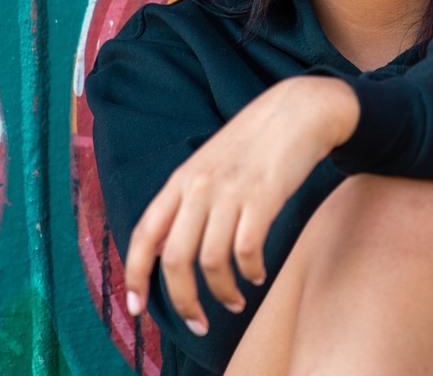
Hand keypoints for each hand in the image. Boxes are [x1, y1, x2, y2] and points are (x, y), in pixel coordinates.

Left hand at [121, 75, 358, 334]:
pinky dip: (250, 272)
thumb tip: (168, 249)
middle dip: (183, 301)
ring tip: (233, 301)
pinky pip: (246, 250)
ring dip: (222, 292)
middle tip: (198, 322)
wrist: (298, 110)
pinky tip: (256, 275)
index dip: (135, 275)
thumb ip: (188, 200)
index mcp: (181, 180)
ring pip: (211, 262)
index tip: (136, 307)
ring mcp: (230, 191)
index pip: (144, 234)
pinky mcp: (263, 197)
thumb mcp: (209, 164)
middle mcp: (199, 187)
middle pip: (175, 259)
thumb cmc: (255, 141)